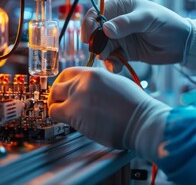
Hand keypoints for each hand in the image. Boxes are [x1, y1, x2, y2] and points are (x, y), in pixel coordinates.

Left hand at [48, 67, 170, 159]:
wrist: (142, 121)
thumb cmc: (135, 108)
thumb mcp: (116, 84)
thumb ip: (98, 84)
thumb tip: (87, 90)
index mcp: (94, 73)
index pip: (67, 73)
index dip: (61, 83)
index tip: (61, 92)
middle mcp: (84, 81)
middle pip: (56, 86)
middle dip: (56, 97)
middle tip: (60, 105)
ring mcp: (78, 96)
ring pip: (53, 100)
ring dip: (57, 108)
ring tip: (66, 116)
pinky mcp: (75, 112)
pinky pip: (55, 113)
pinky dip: (59, 119)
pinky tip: (70, 123)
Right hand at [82, 0, 195, 72]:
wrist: (182, 45)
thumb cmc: (168, 24)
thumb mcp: (148, 19)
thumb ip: (127, 23)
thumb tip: (105, 29)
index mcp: (122, 6)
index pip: (98, 12)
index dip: (90, 24)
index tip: (88, 38)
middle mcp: (118, 21)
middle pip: (96, 31)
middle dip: (96, 43)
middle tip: (100, 52)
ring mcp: (121, 37)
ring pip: (102, 47)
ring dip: (103, 55)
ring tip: (112, 61)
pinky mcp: (125, 52)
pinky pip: (112, 58)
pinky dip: (112, 64)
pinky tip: (117, 67)